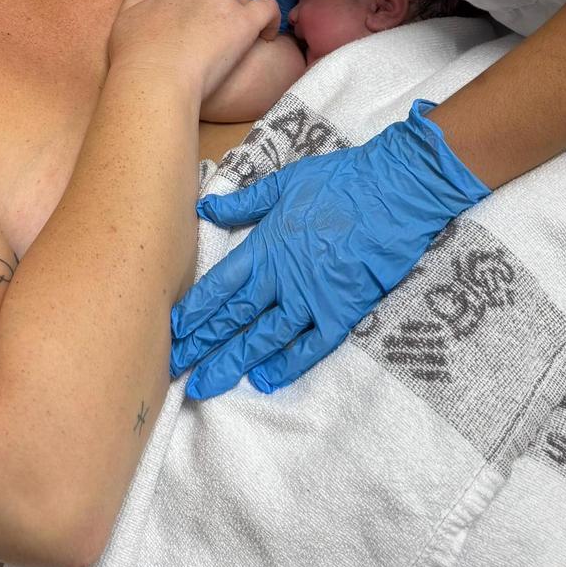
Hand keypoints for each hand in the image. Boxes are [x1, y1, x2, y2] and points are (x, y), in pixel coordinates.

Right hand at [109, 0, 280, 102]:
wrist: (155, 78)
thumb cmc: (136, 56)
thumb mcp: (127, 17)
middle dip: (231, 0)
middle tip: (228, 25)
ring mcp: (224, 4)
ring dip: (248, 13)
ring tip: (244, 38)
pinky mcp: (243, 23)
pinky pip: (269, 9)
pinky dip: (272, 20)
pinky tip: (267, 36)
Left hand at [169, 101, 489, 397]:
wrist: (394, 192)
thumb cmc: (340, 181)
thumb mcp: (285, 183)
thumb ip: (245, 203)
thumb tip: (206, 207)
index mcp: (266, 246)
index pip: (219, 287)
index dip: (193, 311)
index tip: (171, 331)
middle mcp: (282, 278)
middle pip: (234, 318)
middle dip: (202, 345)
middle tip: (175, 368)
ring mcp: (312, 298)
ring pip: (264, 338)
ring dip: (233, 361)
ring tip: (205, 385)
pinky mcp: (342, 311)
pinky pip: (310, 346)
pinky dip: (287, 365)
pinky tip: (265, 380)